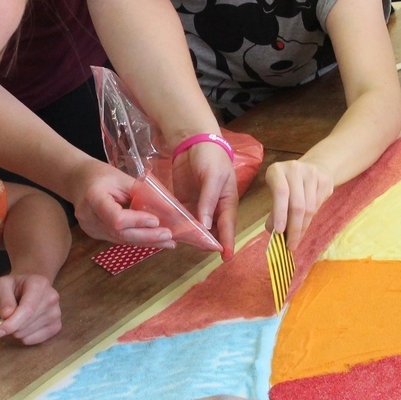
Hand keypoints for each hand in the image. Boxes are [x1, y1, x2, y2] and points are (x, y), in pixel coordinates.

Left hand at [0, 273, 61, 344]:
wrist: (30, 286)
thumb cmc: (15, 286)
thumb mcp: (2, 285)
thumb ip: (3, 298)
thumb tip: (6, 316)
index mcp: (40, 284)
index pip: (27, 309)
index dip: (12, 323)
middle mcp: (52, 298)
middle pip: (27, 323)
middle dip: (11, 326)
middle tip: (5, 318)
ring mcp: (56, 313)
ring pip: (29, 333)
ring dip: (17, 331)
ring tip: (17, 317)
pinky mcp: (56, 326)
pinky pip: (35, 340)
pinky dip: (24, 337)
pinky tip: (24, 325)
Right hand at [71, 161, 175, 247]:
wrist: (76, 179)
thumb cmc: (100, 174)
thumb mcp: (121, 177)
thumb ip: (142, 193)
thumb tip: (167, 209)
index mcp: (93, 198)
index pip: (116, 219)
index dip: (137, 222)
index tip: (156, 220)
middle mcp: (89, 218)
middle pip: (120, 234)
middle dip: (147, 237)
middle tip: (169, 237)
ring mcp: (90, 228)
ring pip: (121, 240)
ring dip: (146, 241)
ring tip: (168, 242)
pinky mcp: (95, 234)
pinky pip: (118, 239)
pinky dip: (137, 239)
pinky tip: (154, 239)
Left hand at [172, 142, 237, 259]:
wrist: (193, 141)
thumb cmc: (211, 157)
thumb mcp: (213, 177)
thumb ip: (208, 200)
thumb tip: (206, 225)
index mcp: (227, 201)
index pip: (228, 226)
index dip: (227, 242)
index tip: (226, 258)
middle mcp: (214, 207)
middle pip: (212, 230)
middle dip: (208, 243)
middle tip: (202, 255)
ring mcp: (198, 206)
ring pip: (196, 227)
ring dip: (191, 237)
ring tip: (185, 247)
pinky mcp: (183, 202)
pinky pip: (181, 218)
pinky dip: (178, 226)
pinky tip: (172, 234)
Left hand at [265, 158, 334, 248]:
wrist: (314, 167)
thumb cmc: (288, 184)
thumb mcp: (275, 192)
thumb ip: (273, 210)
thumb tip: (273, 233)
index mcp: (277, 170)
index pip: (280, 192)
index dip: (280, 213)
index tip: (279, 232)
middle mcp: (295, 168)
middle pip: (297, 204)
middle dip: (294, 228)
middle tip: (290, 244)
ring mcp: (312, 173)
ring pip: (309, 207)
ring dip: (302, 227)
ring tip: (296, 239)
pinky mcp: (325, 180)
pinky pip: (318, 205)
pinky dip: (310, 219)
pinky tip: (304, 225)